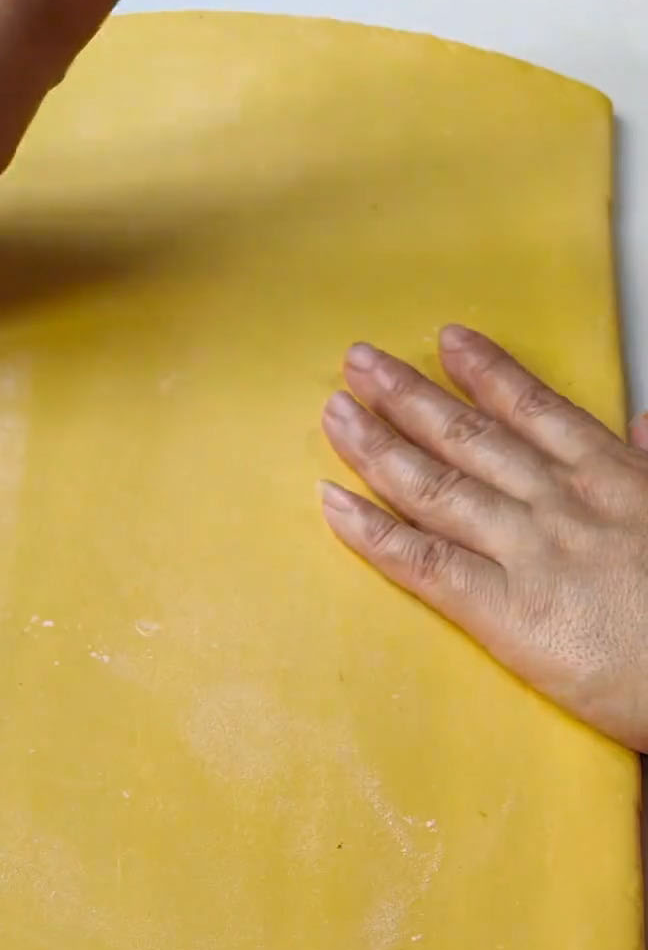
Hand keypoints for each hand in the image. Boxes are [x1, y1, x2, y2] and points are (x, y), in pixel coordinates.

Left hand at [320, 325, 647, 751]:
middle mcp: (558, 503)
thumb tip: (645, 422)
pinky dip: (373, 533)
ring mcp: (526, 552)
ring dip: (377, 446)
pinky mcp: (502, 611)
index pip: (535, 408)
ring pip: (435, 486)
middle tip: (359, 362)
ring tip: (335, 413)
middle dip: (407, 395)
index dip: (485, 371)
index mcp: (610, 477)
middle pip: (467, 436)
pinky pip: (424, 562)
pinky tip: (333, 504)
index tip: (446, 339)